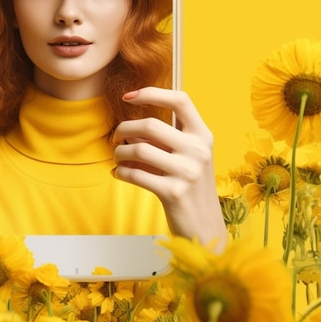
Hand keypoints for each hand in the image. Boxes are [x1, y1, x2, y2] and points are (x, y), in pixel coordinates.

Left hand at [111, 87, 226, 251]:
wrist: (205, 228)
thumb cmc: (190, 187)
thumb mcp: (187, 158)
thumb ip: (164, 140)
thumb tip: (129, 129)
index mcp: (203, 135)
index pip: (181, 100)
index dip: (152, 92)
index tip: (128, 97)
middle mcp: (199, 150)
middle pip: (150, 125)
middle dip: (124, 129)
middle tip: (116, 137)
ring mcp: (188, 172)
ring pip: (138, 149)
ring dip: (119, 153)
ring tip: (117, 158)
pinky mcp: (173, 192)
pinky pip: (134, 174)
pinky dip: (120, 172)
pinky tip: (119, 173)